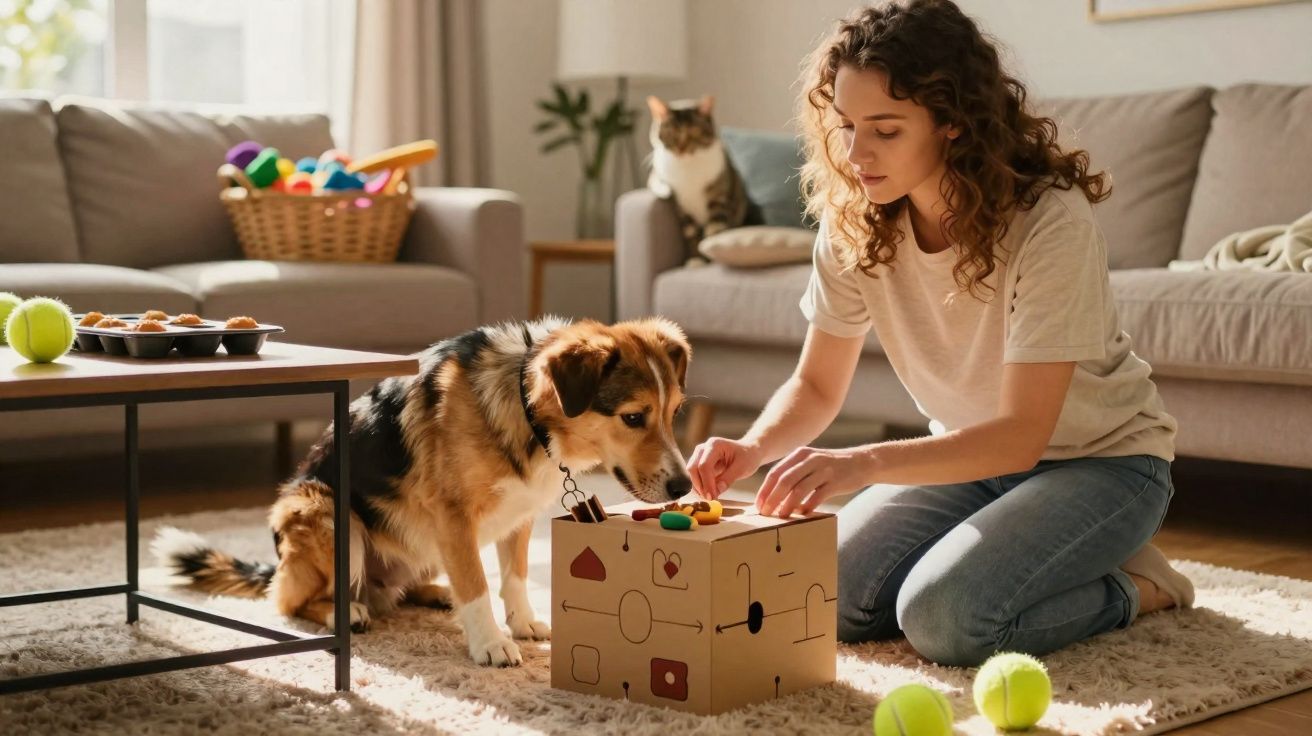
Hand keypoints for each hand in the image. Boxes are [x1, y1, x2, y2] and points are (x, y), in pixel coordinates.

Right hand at [687, 437, 764, 499]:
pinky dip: (700, 486)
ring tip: (712, 496)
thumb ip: (728, 479)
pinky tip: (710, 493)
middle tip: (711, 499)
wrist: (748, 452)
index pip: (704, 465)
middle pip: (693, 468)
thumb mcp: (742, 468)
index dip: (706, 483)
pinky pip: (696, 477)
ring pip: (692, 474)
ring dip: (699, 487)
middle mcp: (703, 448)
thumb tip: (716, 491)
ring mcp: (700, 455)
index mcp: (714, 445)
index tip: (712, 497)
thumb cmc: (747, 456)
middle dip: (700, 485)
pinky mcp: (700, 463)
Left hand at [756, 445, 876, 516]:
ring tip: (781, 517)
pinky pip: (817, 497)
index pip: (775, 473)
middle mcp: (810, 459)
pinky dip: (807, 507)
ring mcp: (823, 470)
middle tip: (765, 513)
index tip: (759, 505)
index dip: (765, 490)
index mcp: (800, 454)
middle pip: (784, 481)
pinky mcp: (835, 482)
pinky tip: (802, 515)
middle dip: (772, 499)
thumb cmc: (830, 466)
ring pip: (799, 489)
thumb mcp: (810, 462)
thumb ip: (793, 473)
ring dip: (787, 505)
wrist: (861, 462)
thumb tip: (773, 495)